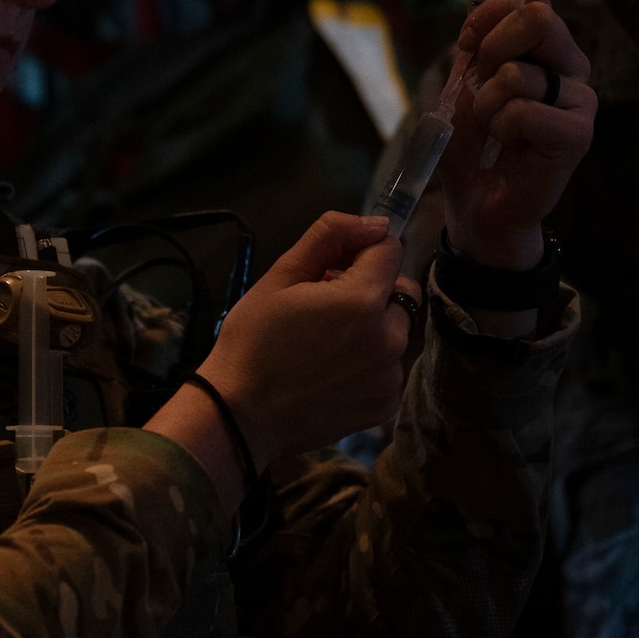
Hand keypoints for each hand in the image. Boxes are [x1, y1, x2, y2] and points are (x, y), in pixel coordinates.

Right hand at [146, 213, 416, 509]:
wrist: (241, 415)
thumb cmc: (252, 341)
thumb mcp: (279, 277)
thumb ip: (329, 237)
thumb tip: (376, 223)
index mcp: (362, 300)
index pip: (390, 249)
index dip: (360, 250)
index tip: (330, 269)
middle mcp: (389, 337)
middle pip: (397, 291)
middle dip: (368, 291)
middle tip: (322, 310)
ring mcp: (391, 375)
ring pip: (394, 331)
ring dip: (371, 328)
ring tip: (325, 346)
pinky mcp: (386, 403)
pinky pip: (389, 368)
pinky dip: (369, 364)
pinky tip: (332, 374)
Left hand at [439, 0, 594, 271]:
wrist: (478, 202)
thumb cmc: (474, 140)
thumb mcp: (466, 74)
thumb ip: (478, 25)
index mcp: (550, 45)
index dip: (486, 14)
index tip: (468, 44)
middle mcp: (572, 65)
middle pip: (536, 17)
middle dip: (489, 50)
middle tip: (481, 86)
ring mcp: (580, 100)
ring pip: (519, 71)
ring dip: (486, 102)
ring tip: (495, 126)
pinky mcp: (579, 135)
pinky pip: (523, 111)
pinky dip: (500, 127)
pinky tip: (510, 145)